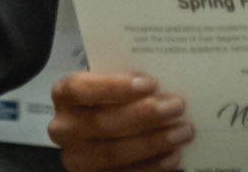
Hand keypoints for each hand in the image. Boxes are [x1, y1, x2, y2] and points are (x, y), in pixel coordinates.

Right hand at [48, 70, 190, 171]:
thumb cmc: (109, 100)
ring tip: (182, 131)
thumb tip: (163, 87)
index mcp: (65, 95)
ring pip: (113, 153)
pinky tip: (173, 156)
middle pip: (103, 123)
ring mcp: (76, 158)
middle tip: (176, 106)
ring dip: (153, 142)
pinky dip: (151, 166)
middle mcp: (64, 128)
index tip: (151, 83)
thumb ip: (127, 83)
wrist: (98, 135)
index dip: (116, 86)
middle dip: (144, 115)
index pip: (82, 89)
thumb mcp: (110, 84)